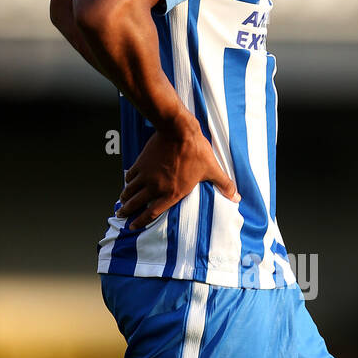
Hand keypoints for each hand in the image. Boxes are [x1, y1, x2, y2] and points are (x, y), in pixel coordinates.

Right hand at [116, 120, 239, 230]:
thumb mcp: (212, 169)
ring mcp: (146, 175)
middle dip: (127, 212)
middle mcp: (156, 187)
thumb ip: (223, 185)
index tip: (133, 226)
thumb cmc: (196, 151)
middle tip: (121, 216)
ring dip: (125, 198)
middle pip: (136, 204)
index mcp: (172, 193)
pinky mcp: (141, 163)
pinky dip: (128, 181)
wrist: (178, 131)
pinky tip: (127, 183)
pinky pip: (131, 176)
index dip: (141, 221)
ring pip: (130, 191)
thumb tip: (237, 196)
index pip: (152, 213)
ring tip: (121, 202)